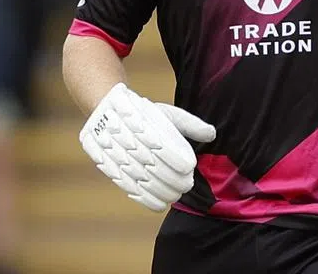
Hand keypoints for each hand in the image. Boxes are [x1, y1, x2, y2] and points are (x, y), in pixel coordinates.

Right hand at [79, 82, 215, 211]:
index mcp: (147, 127)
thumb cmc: (143, 113)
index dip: (180, 162)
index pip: (166, 149)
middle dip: (175, 181)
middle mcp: (132, 144)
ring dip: (163, 192)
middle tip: (187, 184)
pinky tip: (161, 204)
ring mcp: (120, 159)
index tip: (190, 167)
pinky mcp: (112, 171)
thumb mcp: (168, 113)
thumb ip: (191, 125)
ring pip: (144, 182)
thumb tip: (212, 134)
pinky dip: (147, 200)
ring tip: (176, 194)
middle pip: (156, 169)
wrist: (105, 112)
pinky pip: (130, 189)